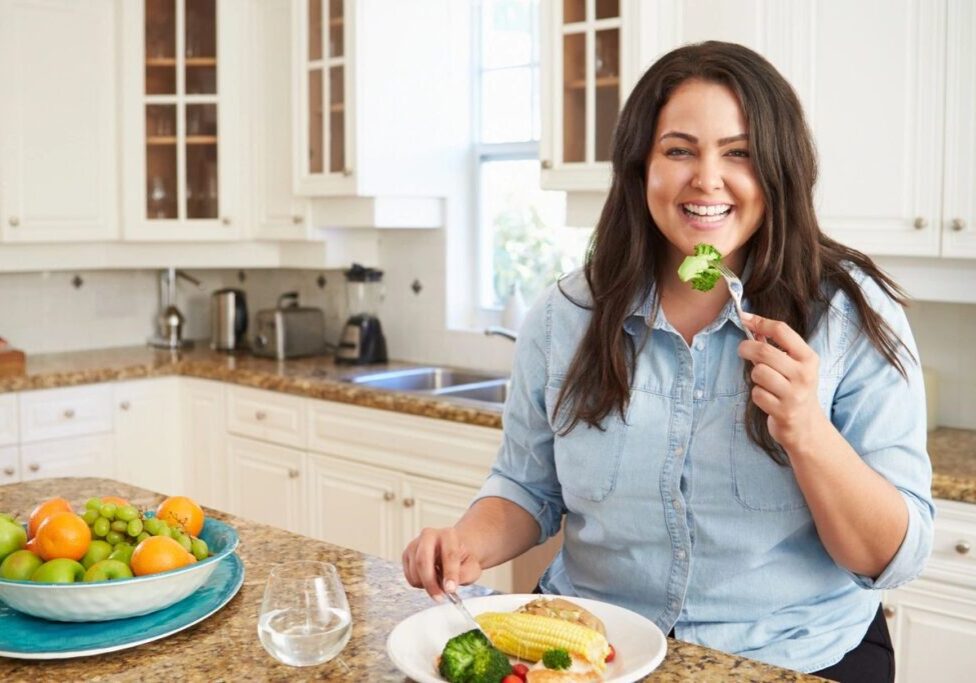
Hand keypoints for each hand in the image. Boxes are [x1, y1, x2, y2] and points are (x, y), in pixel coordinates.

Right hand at [401, 527, 482, 599]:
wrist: (455, 551)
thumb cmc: (463, 558)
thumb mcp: (472, 567)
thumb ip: (464, 575)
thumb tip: (449, 586)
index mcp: (448, 534)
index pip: (448, 554)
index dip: (449, 573)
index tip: (450, 589)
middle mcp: (429, 535)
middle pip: (423, 560)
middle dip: (430, 583)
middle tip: (439, 597)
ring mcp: (415, 544)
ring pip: (415, 571)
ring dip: (426, 585)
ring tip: (439, 585)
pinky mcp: (407, 555)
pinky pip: (410, 577)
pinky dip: (420, 584)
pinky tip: (431, 579)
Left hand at [737, 312, 828, 453]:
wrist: (807, 426)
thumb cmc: (795, 389)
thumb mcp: (794, 365)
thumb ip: (776, 346)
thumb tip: (752, 324)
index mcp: (808, 358)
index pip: (782, 330)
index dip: (760, 321)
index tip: (744, 317)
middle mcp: (804, 374)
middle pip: (765, 352)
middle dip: (747, 348)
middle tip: (742, 349)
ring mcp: (794, 394)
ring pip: (759, 373)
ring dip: (755, 376)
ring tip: (764, 382)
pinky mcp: (783, 412)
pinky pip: (757, 394)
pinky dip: (757, 395)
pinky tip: (767, 399)